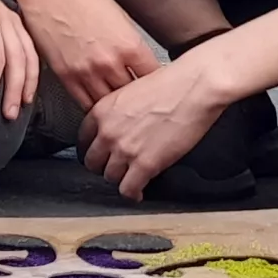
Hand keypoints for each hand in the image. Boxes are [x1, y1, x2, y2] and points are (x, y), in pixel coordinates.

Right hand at [15, 0, 160, 111]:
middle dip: (138, 97)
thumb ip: (130, 41)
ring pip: (109, 104)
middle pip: (133, 95)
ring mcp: (86, 72)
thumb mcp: (118, 13)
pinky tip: (99, 104)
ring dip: (116, 105)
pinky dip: (94, 107)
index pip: (154, 77)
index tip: (157, 85)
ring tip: (120, 105)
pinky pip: (85, 103)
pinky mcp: (65, 76)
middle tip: (140, 100)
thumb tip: (140, 59)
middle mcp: (109, 62)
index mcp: (129, 44)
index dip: (157, 83)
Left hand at [77, 58, 226, 200]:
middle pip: (93, 162)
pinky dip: (133, 193)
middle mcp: (108, 132)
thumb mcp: (131, 91)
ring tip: (132, 177)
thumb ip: (118, 111)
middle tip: (117, 167)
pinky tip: (139, 192)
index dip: (94, 149)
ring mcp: (125, 150)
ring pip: (110, 177)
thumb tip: (120, 126)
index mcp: (102, 111)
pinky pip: (129, 189)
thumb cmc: (171, 84)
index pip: (83, 139)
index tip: (102, 154)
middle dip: (105, 166)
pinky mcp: (145, 165)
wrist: (194, 87)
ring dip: (121, 179)